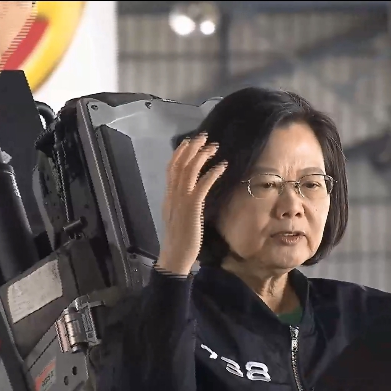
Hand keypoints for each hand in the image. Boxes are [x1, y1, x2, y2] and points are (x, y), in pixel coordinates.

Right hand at [156, 133, 226, 274]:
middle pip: (180, 164)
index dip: (180, 152)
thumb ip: (180, 201)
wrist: (175, 254)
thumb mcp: (177, 215)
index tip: (189, 141)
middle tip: (204, 136)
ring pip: (189, 170)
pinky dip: (212, 173)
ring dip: (203, 156)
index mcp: (168, 195)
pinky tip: (222, 166)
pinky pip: (202, 185)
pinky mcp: (191, 207)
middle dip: (192, 148)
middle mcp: (172, 194)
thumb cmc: (179, 238)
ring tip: (215, 147)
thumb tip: (188, 190)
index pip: (171, 167)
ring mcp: (181, 199)